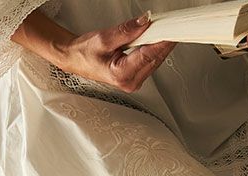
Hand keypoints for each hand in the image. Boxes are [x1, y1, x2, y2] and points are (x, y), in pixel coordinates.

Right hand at [14, 11, 176, 92]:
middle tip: (170, 24)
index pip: (149, 54)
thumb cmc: (84, 53)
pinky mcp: (136, 76)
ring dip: (160, 44)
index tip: (172, 29)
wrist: (75, 60)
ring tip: (161, 29)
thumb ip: (127, 30)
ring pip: (155, 60)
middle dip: (164, 40)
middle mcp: (131, 82)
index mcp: (122, 75)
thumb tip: (145, 21)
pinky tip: (155, 38)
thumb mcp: (104, 38)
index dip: (163, 40)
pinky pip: (150, 61)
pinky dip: (154, 48)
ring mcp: (134, 81)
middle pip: (155, 58)